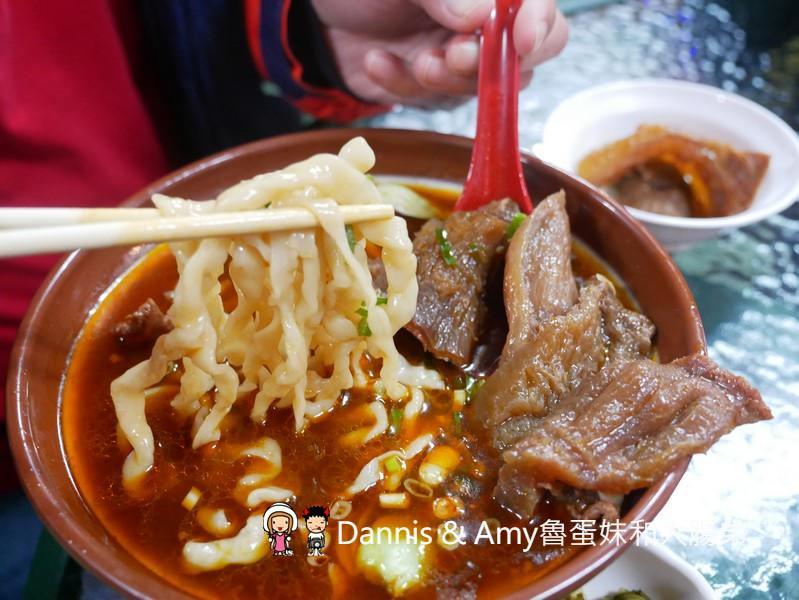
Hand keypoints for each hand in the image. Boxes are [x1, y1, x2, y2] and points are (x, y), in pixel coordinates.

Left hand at [312, 0, 567, 105]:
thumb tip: (479, 17)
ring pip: (480, 87)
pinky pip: (430, 100)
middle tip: (453, 56)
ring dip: (446, 78)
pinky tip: (377, 61)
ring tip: (416, 60)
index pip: (541, 9)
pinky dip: (402, 83)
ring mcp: (460, 56)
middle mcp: (485, 23)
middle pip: (526, 57)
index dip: (540, 25)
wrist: (320, 13)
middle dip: (491, 65)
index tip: (521, 41)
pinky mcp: (431, 87)